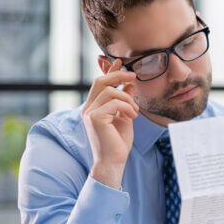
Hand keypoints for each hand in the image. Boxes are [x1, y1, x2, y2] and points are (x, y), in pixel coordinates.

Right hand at [82, 59, 138, 188]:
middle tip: (134, 76)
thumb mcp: (124, 117)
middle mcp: (88, 108)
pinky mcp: (95, 118)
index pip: (100, 83)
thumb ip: (124, 101)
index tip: (120, 61)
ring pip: (109, 91)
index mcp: (93, 107)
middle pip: (100, 81)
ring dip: (126, 98)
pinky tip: (132, 116)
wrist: (113, 162)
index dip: (109, 70)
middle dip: (118, 75)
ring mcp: (90, 113)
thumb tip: (129, 85)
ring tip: (135, 110)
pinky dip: (126, 107)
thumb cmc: (118, 143)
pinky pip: (113, 103)